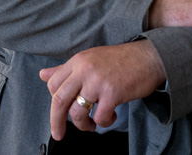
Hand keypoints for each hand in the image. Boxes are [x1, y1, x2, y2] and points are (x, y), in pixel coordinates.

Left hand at [38, 40, 165, 140]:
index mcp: (77, 61)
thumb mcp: (89, 60)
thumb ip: (65, 69)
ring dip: (83, 125)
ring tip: (92, 124)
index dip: (54, 102)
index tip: (59, 113)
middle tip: (58, 134)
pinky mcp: (113, 93)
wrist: (148, 57)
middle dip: (56, 121)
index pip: (53, 84)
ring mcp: (98, 82)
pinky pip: (100, 117)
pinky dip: (104, 123)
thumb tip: (43, 75)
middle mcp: (84, 70)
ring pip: (77, 112)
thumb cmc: (119, 60)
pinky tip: (110, 117)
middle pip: (59, 100)